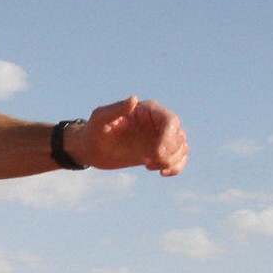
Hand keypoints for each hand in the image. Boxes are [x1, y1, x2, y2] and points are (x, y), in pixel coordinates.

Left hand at [68, 96, 188, 175]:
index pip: (170, 121)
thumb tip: (134, 99)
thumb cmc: (93, 130)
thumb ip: (116, 108)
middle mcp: (157, 122)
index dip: (168, 137)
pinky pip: (179, 159)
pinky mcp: (158, 152)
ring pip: (182, 147)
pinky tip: (161, 173)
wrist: (90, 149)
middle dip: (170, 151)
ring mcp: (159, 138)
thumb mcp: (101, 118)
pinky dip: (176, 167)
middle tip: (149, 161)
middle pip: (179, 135)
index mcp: (148, 110)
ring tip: (150, 165)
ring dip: (172, 160)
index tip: (155, 153)